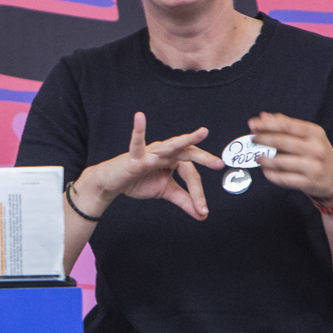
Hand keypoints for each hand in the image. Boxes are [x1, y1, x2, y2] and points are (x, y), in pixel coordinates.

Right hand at [89, 112, 224, 220]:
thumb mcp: (166, 191)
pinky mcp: (134, 157)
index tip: (202, 210)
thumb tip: (203, 215)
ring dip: (185, 140)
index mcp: (173, 160)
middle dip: (204, 158)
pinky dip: (138, 131)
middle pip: (188, 155)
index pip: (191, 174)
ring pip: (171, 147)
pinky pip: (137, 143)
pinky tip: (139, 117)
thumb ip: (184, 201)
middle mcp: (165, 153)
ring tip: (200, 134)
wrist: (114, 184)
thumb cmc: (138, 181)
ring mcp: (150, 153)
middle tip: (218, 164)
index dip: (197, 193)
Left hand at [248, 113, 332, 203]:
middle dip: (263, 139)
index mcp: (315, 133)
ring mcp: (313, 166)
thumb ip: (286, 124)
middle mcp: (316, 148)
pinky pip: (284, 178)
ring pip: (281, 162)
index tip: (252, 124)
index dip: (267, 124)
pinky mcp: (308, 182)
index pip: (287, 125)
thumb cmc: (318, 153)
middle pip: (283, 142)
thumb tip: (263, 116)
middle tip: (252, 139)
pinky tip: (266, 170)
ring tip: (257, 157)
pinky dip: (271, 174)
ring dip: (265, 159)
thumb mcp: (309, 135)